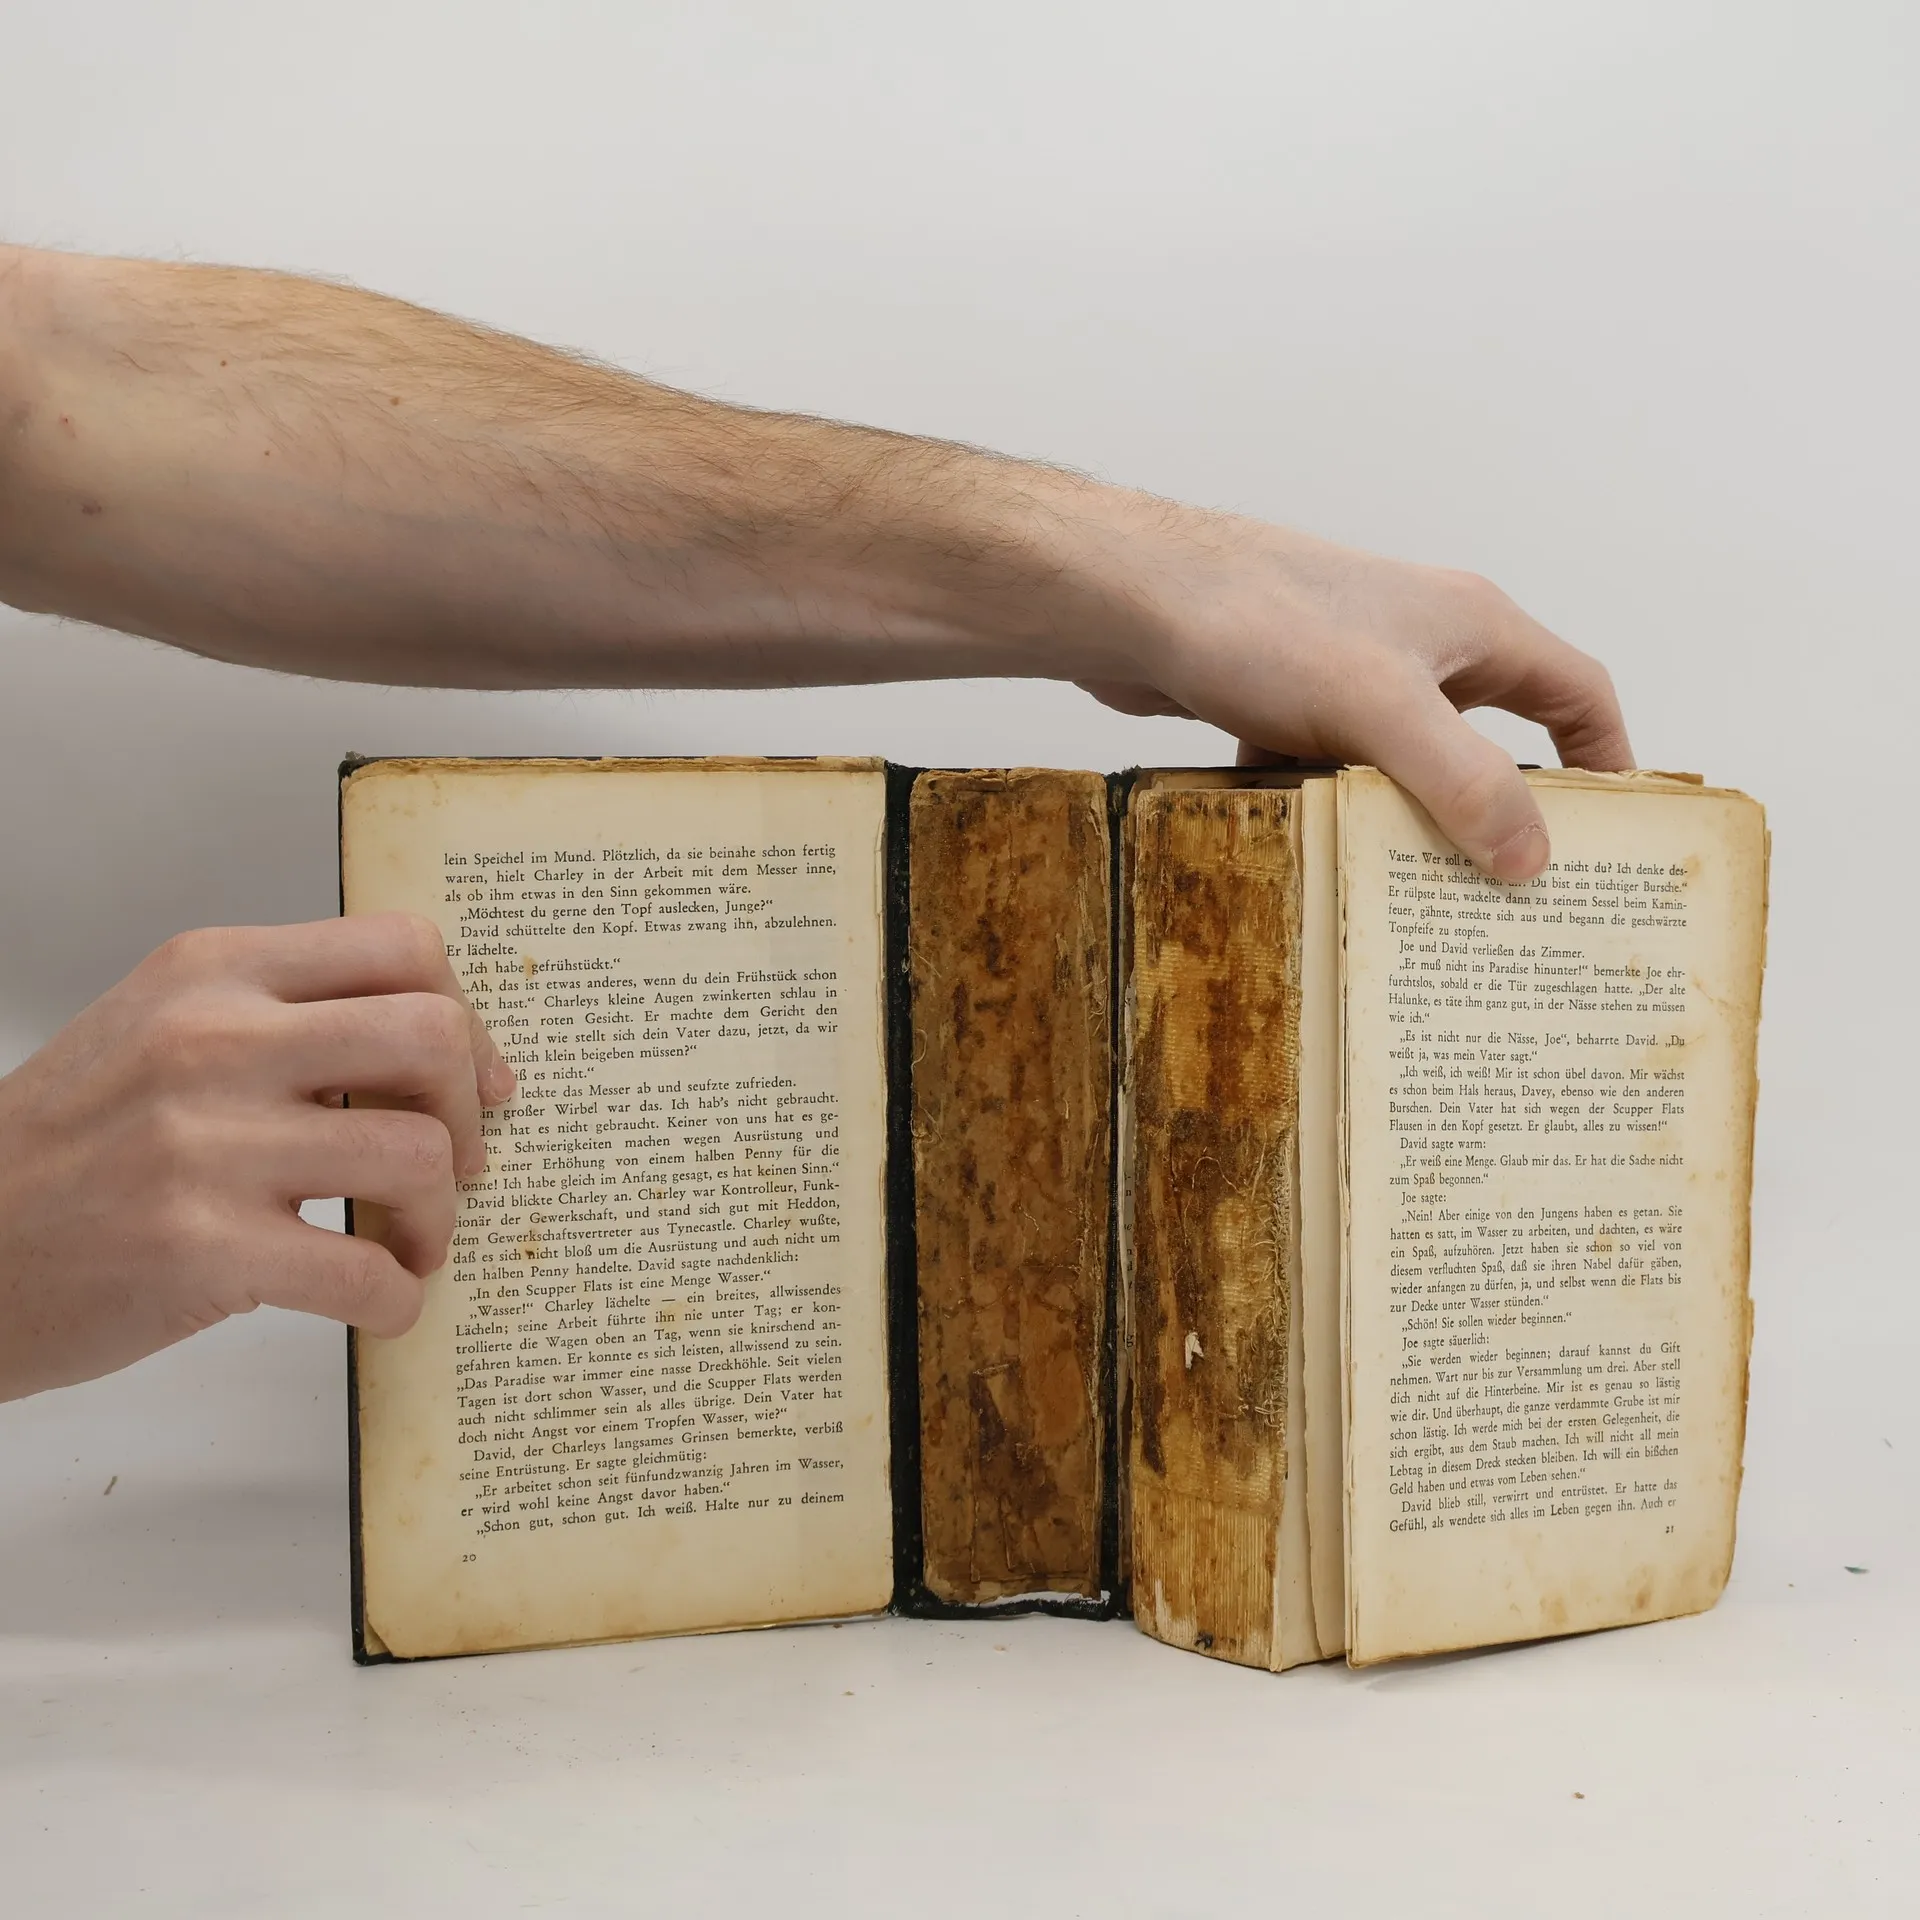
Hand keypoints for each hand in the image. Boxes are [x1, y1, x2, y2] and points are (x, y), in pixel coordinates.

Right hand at [0, 914, 512, 1400]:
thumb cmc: (67, 1147)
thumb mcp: (159, 1028)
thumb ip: (283, 1017)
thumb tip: (435, 1048)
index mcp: (213, 970)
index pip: (402, 947)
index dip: (467, 1018)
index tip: (474, 1080)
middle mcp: (213, 1040)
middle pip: (431, 1036)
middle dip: (468, 1112)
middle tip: (454, 1163)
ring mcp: (206, 1144)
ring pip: (418, 1156)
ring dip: (440, 1216)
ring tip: (410, 1241)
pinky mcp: (203, 1249)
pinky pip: (368, 1271)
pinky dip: (399, 1298)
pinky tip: (379, 1301)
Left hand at [1070, 504, 1632, 879]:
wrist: (1129, 599)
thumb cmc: (1262, 621)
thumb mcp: (1380, 710)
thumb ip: (1462, 782)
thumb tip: (1531, 860)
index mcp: (1469, 627)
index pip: (1575, 691)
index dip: (1607, 759)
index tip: (1612, 834)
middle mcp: (1417, 644)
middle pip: (1485, 739)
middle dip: (1493, 814)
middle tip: (1506, 895)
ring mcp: (1344, 672)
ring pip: (1396, 765)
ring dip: (1397, 823)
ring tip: (1408, 903)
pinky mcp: (1280, 700)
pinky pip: (1322, 771)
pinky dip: (1321, 812)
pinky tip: (1310, 862)